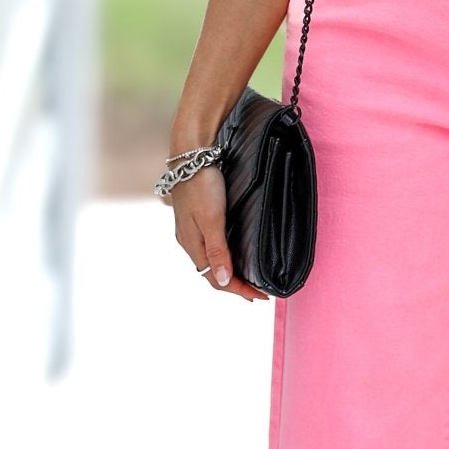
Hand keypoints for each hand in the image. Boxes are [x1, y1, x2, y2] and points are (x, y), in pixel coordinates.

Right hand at [169, 165, 270, 301]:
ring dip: (228, 272)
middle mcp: (189, 240)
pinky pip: (209, 246)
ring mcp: (191, 228)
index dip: (238, 290)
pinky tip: (232, 253)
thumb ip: (218, 250)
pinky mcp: (196, 217)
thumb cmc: (202, 183)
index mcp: (192, 244)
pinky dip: (223, 257)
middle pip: (211, 272)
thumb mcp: (212, 219)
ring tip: (246, 280)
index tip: (260, 296)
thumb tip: (224, 280)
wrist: (190, 152)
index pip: (215, 278)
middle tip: (256, 293)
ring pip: (210, 260)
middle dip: (234, 285)